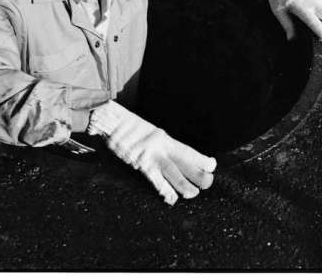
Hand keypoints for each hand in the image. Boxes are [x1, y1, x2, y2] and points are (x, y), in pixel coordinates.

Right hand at [88, 101, 215, 204]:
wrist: (110, 121)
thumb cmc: (124, 128)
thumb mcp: (145, 132)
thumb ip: (156, 144)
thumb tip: (166, 154)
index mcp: (163, 137)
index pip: (187, 150)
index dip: (200, 159)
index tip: (211, 166)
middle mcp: (161, 145)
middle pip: (186, 160)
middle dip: (199, 172)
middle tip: (209, 182)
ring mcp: (151, 154)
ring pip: (174, 172)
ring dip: (185, 184)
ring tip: (193, 194)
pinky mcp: (140, 163)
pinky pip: (156, 180)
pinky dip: (165, 190)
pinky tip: (171, 199)